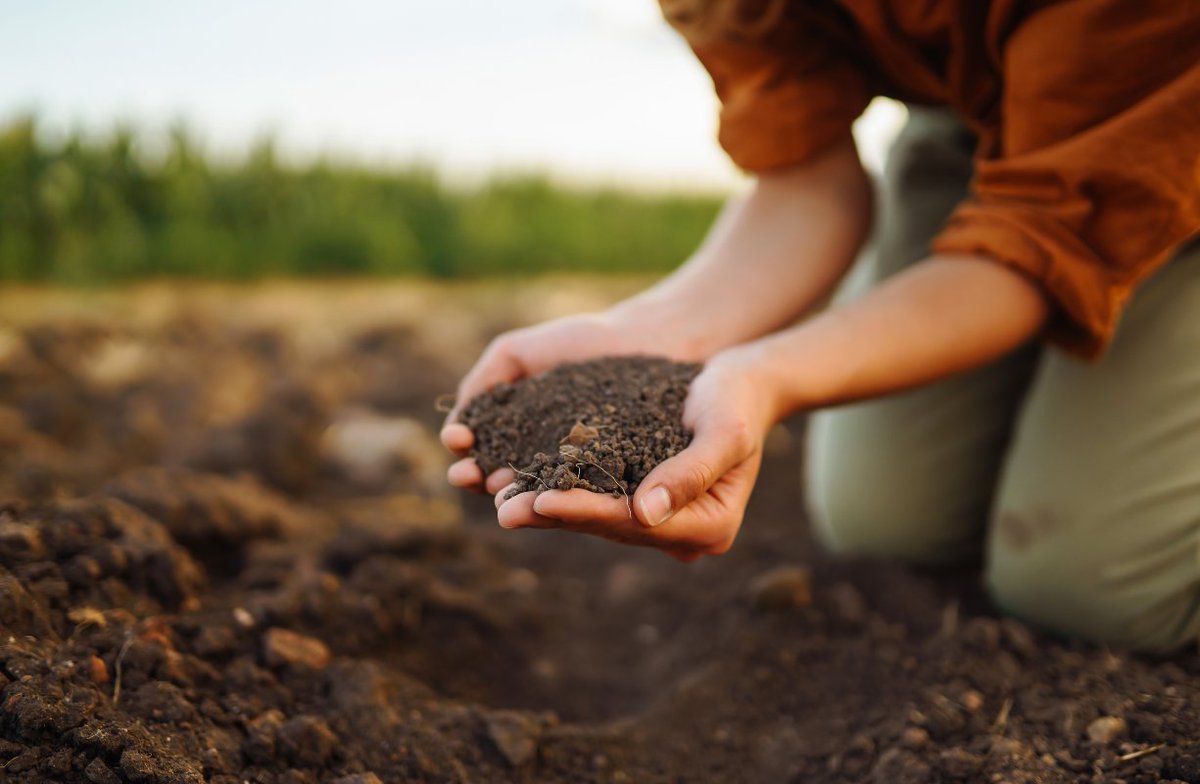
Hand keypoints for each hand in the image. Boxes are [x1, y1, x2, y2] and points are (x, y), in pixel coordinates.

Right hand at [441, 310, 690, 494]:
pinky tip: (542, 493)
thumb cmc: (583, 342)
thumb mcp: (517, 353)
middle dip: (478, 477)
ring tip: (497, 491)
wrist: (646, 339)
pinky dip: (559, 496)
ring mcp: (577, 472)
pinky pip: (582, 492)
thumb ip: (484, 380)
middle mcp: (543, 457)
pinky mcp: (611, 480)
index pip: (481, 450)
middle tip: (467, 475)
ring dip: (511, 494)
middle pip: (501, 476)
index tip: (458, 442)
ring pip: (536, 491)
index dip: (465, 450)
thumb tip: (456, 426)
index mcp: (518, 431)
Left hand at [493, 347, 778, 560]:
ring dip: (546, 508)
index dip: (586, 512)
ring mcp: (660, 520)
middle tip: (503, 510)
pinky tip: (517, 482)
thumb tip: (645, 513)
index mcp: (710, 527)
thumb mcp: (724, 431)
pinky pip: (593, 499)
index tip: (542, 500)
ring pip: (595, 518)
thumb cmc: (738, 401)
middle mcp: (683, 534)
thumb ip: (690, 471)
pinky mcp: (640, 499)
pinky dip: (557, 489)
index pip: (635, 523)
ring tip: (499, 499)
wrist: (741, 384)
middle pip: (609, 527)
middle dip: (554, 516)